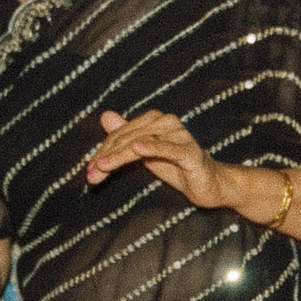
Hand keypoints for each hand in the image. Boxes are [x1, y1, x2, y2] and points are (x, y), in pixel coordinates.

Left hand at [86, 109, 236, 208]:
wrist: (210, 185)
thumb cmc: (179, 168)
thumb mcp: (147, 154)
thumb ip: (126, 136)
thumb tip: (105, 115)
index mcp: (154, 120)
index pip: (120, 134)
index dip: (103, 151)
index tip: (89, 171)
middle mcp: (166, 122)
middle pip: (127, 138)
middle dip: (107, 157)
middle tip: (91, 176)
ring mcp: (179, 135)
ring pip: (141, 143)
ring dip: (119, 156)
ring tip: (103, 167)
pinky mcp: (190, 152)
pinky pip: (168, 148)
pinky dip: (152, 147)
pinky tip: (137, 149)